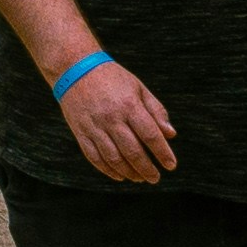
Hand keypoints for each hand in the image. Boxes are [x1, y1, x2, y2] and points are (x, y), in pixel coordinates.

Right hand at [56, 50, 179, 183]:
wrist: (74, 67)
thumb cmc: (113, 78)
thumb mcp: (138, 88)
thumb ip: (156, 111)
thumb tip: (171, 135)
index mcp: (129, 105)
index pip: (150, 135)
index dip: (162, 152)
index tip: (171, 166)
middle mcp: (111, 118)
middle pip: (133, 151)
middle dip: (146, 168)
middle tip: (155, 178)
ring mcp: (94, 126)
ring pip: (113, 158)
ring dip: (129, 172)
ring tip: (139, 178)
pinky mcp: (81, 132)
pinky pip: (94, 157)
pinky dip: (107, 170)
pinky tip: (119, 176)